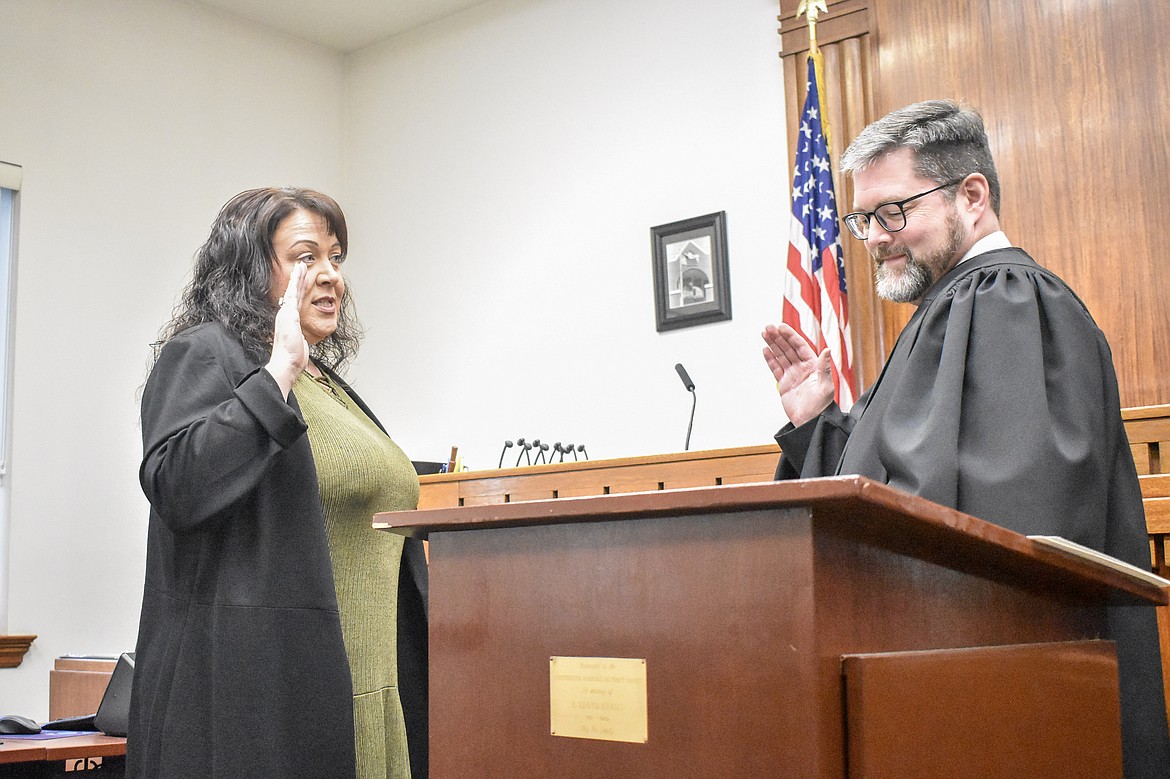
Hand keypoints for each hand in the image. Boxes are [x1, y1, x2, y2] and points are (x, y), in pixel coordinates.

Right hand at [266, 263, 310, 397]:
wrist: (286, 363)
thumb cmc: (292, 358)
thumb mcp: (298, 344)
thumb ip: (299, 338)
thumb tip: (303, 341)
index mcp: (288, 321)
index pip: (293, 302)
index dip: (297, 290)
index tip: (300, 280)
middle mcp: (285, 315)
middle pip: (293, 293)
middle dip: (297, 279)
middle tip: (301, 266)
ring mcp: (286, 313)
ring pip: (293, 290)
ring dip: (297, 277)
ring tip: (301, 265)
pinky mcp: (289, 313)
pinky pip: (293, 294)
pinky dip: (296, 282)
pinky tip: (299, 273)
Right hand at [761, 323, 834, 426]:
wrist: (811, 422)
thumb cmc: (821, 407)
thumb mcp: (825, 386)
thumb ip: (825, 367)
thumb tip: (827, 351)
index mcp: (813, 366)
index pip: (800, 346)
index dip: (790, 336)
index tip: (782, 327)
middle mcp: (802, 368)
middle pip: (788, 348)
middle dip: (778, 337)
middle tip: (769, 327)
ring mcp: (792, 375)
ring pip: (780, 356)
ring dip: (773, 344)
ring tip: (765, 334)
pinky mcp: (784, 384)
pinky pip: (775, 368)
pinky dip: (770, 359)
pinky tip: (765, 350)